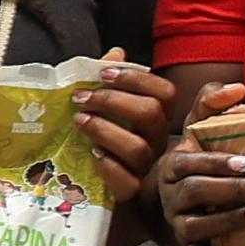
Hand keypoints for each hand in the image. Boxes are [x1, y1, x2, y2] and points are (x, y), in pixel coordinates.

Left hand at [76, 53, 184, 207]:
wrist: (94, 192)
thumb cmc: (101, 141)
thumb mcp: (104, 109)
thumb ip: (111, 82)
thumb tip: (116, 52)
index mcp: (155, 118)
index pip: (164, 92)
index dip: (137, 79)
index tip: (103, 74)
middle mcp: (156, 141)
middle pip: (152, 114)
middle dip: (114, 101)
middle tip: (81, 98)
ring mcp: (145, 168)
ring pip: (138, 147)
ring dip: (105, 130)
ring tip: (80, 121)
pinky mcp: (130, 193)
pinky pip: (127, 181)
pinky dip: (108, 166)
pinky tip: (91, 155)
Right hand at [159, 83, 244, 245]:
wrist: (171, 201)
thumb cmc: (198, 160)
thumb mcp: (200, 128)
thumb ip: (212, 103)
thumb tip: (238, 88)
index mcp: (176, 165)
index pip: (192, 162)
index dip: (219, 162)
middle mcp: (173, 194)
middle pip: (197, 192)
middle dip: (233, 190)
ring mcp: (178, 222)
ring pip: (197, 225)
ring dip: (231, 221)